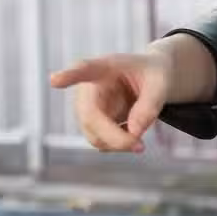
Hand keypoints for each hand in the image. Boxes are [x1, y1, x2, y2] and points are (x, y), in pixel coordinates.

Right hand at [49, 49, 172, 153]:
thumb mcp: (161, 83)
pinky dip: (119, 145)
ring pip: (94, 135)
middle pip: (90, 117)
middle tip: (140, 147)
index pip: (84, 70)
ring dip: (119, 144)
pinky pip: (101, 142)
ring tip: (141, 142)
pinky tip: (132, 136)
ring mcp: (86, 108)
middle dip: (113, 136)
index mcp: (104, 68)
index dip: (69, 75)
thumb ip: (149, 105)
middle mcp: (88, 89)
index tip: (55, 80)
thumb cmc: (153, 75)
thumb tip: (134, 133)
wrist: (150, 78)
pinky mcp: (91, 124)